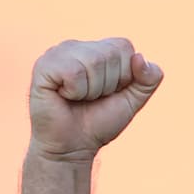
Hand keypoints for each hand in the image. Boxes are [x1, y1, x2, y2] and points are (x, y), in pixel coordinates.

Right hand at [27, 38, 163, 160]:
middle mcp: (77, 46)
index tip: (108, 92)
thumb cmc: (98, 122)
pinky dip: (75, 91)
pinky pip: (74, 72)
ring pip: (93, 62)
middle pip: (110, 54)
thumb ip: (149, 78)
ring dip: (91, 90)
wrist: (72, 147)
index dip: (123, 76)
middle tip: (90, 98)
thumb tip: (139, 57)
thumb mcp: (133, 100)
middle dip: (107, 85)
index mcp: (97, 48)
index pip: (125, 46)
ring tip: (77, 98)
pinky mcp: (44, 66)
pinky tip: (64, 96)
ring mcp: (58, 53)